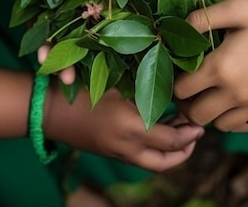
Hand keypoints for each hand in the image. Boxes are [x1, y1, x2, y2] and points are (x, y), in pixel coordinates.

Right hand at [44, 84, 203, 171]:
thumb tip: (171, 87)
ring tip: (179, 131)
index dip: (190, 133)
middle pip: (165, 161)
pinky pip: (139, 158)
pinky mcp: (108, 153)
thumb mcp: (117, 84)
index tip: (199, 121)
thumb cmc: (83, 87)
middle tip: (195, 134)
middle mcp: (126, 146)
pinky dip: (153, 150)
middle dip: (185, 151)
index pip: (172, 140)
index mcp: (131, 127)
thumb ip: (143, 90)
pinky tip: (155, 129)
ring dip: (170, 152)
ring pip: (152, 163)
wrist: (48, 110)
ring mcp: (116, 153)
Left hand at [174, 0, 247, 132]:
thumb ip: (203, 19)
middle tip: (188, 87)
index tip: (177, 70)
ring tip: (211, 94)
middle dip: (185, 103)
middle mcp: (236, 94)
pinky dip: (239, 120)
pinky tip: (238, 102)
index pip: (181, 90)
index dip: (174, 82)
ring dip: (210, 113)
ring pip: (220, 125)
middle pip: (196, 115)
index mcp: (221, 68)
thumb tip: (177, 28)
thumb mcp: (238, 6)